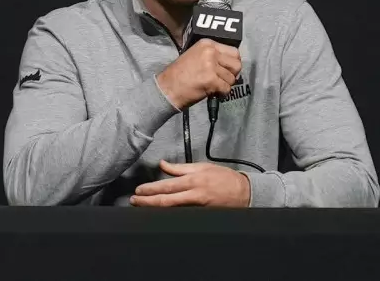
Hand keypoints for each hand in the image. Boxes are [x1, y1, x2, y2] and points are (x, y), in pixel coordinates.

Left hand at [130, 160, 250, 207]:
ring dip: (156, 208)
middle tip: (135, 201)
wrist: (244, 192)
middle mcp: (194, 194)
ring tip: (142, 207)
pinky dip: (170, 215)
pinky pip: (183, 215)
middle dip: (148, 201)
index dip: (151, 189)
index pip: (167, 185)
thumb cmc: (223, 178)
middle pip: (167, 199)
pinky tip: (160, 215)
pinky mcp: (202, 215)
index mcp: (193, 179)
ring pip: (173, 209)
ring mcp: (198, 206)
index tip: (139, 190)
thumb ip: (180, 168)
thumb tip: (163, 164)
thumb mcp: (202, 167)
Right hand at [157, 39, 240, 108]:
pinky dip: (221, 93)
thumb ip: (213, 56)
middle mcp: (210, 52)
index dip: (233, 63)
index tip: (227, 70)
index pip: (234, 51)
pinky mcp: (211, 80)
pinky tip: (212, 92)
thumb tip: (230, 63)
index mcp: (207, 44)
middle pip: (236, 64)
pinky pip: (226, 88)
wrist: (167, 88)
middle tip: (223, 80)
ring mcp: (211, 65)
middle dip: (232, 74)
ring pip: (232, 78)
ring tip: (213, 86)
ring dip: (225, 85)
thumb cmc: (180, 74)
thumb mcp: (195, 55)